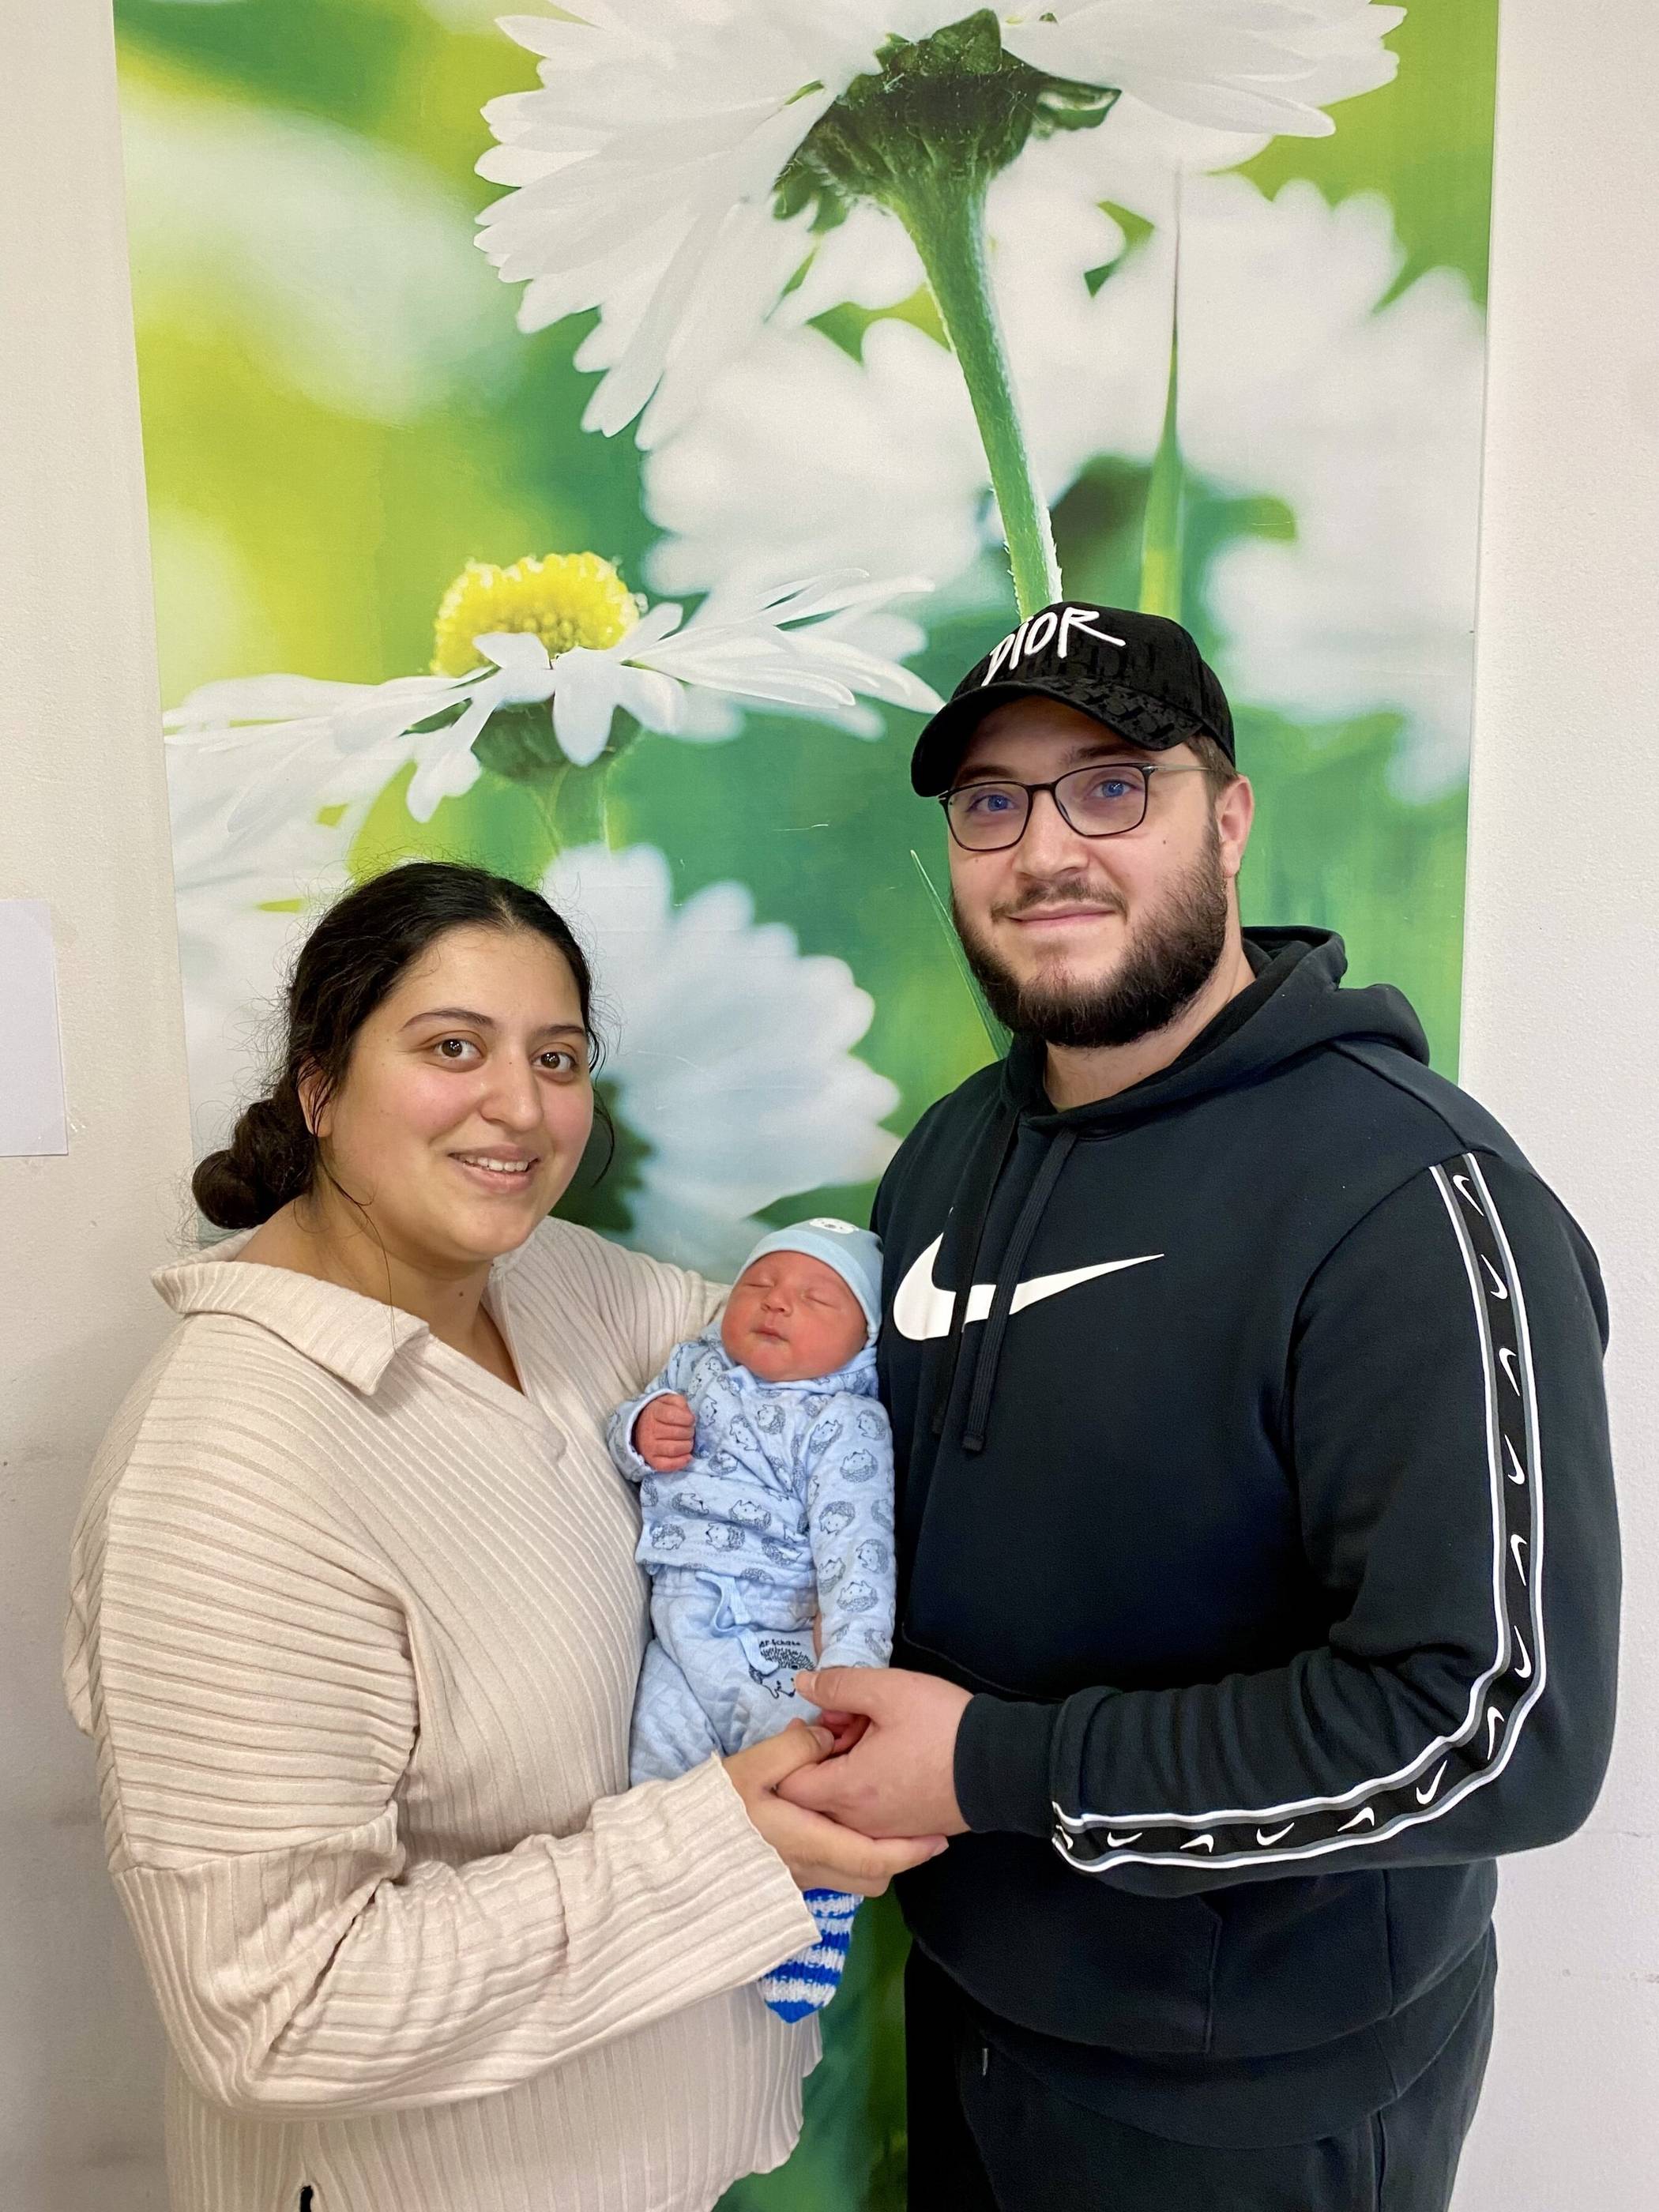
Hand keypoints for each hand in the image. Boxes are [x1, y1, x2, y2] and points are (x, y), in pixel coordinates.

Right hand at [634, 1392, 694, 1471]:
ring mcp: (649, 1447)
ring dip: (687, 1445)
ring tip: (687, 1442)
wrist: (639, 1428)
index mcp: (654, 1412)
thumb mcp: (668, 1401)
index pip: (672, 1415)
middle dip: (689, 1432)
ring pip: (675, 1449)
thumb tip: (689, 1415)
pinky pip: (668, 1465)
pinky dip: (682, 1462)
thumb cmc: (659, 1414)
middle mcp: (649, 1430)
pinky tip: (688, 1456)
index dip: (687, 1418)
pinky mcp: (652, 1461)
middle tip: (689, 1431)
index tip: (690, 1420)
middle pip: (677, 1433)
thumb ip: (680, 1403)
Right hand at [723, 1722, 948, 1896]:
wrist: (677, 1850)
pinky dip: (851, 1852)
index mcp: (806, 1843)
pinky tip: (844, 1823)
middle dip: (898, 1855)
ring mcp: (797, 1880)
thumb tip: (827, 1739)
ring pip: (854, 1877)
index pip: (873, 1858)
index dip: (910, 1850)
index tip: (937, 1836)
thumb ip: (795, 1749)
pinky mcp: (787, 1880)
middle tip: (914, 1823)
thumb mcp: (751, 1766)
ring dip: (874, 1853)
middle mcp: (808, 1871)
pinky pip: (834, 1873)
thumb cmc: (715, 1807)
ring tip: (881, 1817)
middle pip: (872, 1876)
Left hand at [782, 1669, 971, 1839]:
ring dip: (843, 1771)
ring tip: (873, 1736)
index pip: (787, 1785)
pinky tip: (890, 1759)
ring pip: (839, 1807)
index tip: (822, 1721)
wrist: (1004, 1766)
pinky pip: (865, 1817)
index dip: (795, 1749)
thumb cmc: (944, 1728)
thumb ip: (839, 1686)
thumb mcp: (890, 1691)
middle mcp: (858, 1824)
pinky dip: (865, 1789)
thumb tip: (802, 1684)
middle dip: (822, 1757)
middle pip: (812, 1797)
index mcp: (848, 1790)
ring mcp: (882, 1833)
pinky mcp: (904, 1834)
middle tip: (851, 1722)